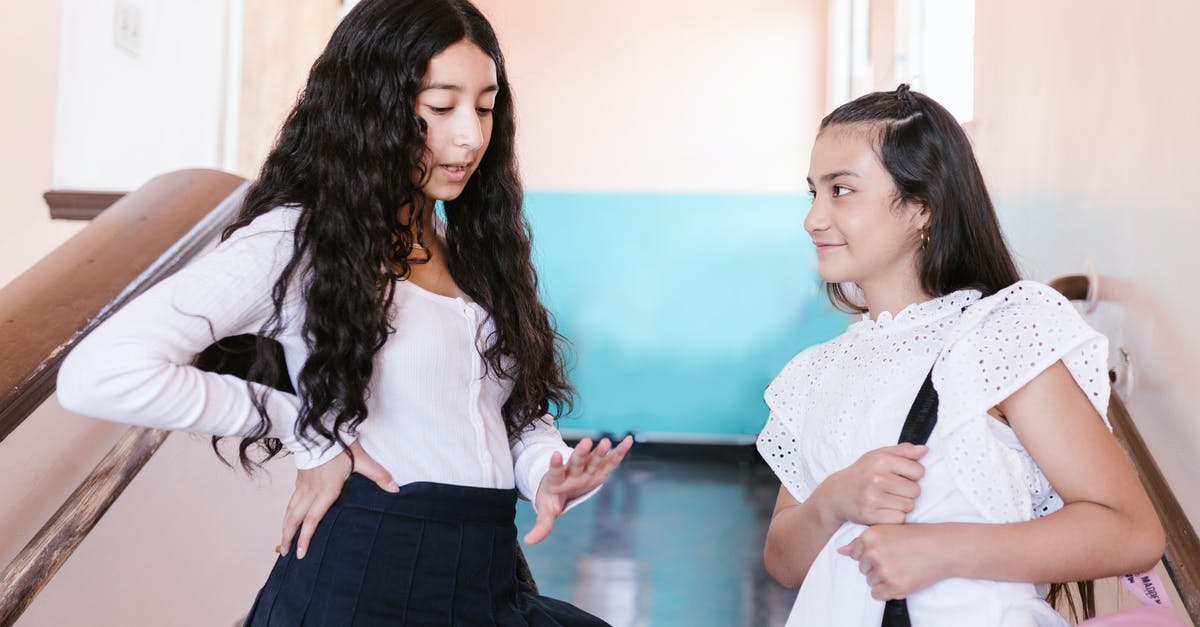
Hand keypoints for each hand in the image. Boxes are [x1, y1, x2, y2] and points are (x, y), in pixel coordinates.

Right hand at [280, 440, 397, 558]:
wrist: (318, 428)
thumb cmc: (339, 444)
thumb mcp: (362, 460)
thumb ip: (378, 475)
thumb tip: (395, 489)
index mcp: (326, 489)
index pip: (312, 519)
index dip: (305, 537)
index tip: (300, 553)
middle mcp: (311, 490)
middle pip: (295, 518)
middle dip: (288, 537)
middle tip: (286, 554)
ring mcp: (303, 485)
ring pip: (289, 510)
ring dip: (285, 527)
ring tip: (282, 542)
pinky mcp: (300, 479)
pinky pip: (291, 501)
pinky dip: (288, 514)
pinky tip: (289, 519)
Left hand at [524, 435, 633, 544]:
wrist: (560, 484)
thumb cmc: (552, 498)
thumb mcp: (546, 511)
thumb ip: (541, 526)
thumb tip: (529, 541)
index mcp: (558, 481)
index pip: (555, 472)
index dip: (555, 464)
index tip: (555, 455)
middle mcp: (572, 472)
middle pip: (576, 462)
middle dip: (581, 453)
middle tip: (585, 442)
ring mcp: (585, 468)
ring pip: (592, 459)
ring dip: (599, 452)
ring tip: (605, 442)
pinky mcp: (598, 468)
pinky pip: (610, 460)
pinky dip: (619, 451)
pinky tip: (628, 440)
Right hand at [816, 443, 926, 525]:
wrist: (836, 494)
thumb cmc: (861, 474)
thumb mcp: (878, 456)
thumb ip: (902, 451)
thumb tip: (924, 449)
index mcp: (881, 461)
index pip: (918, 471)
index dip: (913, 474)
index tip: (901, 476)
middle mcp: (876, 478)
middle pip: (915, 491)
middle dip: (907, 492)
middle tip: (893, 490)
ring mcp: (872, 498)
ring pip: (908, 506)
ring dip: (901, 505)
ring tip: (888, 500)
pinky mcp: (870, 515)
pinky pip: (899, 519)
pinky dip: (894, 517)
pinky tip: (883, 510)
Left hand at [837, 523, 944, 598]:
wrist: (943, 548)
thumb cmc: (918, 537)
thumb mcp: (888, 531)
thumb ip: (862, 542)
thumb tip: (840, 551)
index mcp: (870, 535)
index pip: (855, 553)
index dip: (870, 554)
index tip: (886, 552)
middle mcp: (873, 552)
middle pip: (862, 568)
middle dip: (876, 567)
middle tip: (897, 559)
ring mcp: (883, 570)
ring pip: (870, 581)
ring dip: (882, 579)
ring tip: (901, 568)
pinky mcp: (894, 585)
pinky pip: (877, 594)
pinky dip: (887, 591)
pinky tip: (900, 579)